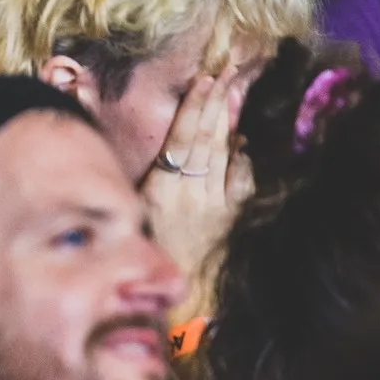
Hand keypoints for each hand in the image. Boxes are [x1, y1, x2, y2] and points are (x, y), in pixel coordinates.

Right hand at [141, 67, 248, 288]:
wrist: (186, 307)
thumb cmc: (152, 262)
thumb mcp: (137, 221)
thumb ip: (146, 188)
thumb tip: (155, 159)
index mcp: (161, 191)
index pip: (181, 139)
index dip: (194, 107)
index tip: (205, 80)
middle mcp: (192, 194)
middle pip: (206, 139)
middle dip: (216, 104)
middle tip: (227, 73)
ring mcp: (217, 206)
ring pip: (226, 155)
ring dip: (230, 123)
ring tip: (235, 93)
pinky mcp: (235, 219)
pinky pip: (242, 181)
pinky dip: (242, 159)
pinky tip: (242, 145)